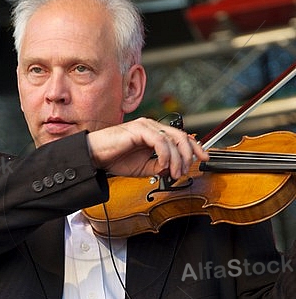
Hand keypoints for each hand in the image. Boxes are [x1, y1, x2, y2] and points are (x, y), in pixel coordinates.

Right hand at [87, 117, 208, 178]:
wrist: (94, 156)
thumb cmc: (114, 158)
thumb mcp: (143, 168)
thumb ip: (159, 166)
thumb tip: (172, 169)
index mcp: (154, 134)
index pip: (181, 137)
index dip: (195, 147)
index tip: (204, 158)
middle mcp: (152, 127)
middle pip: (181, 136)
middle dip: (189, 154)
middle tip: (185, 171)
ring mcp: (146, 126)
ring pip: (173, 139)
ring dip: (177, 159)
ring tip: (174, 172)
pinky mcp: (139, 129)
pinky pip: (160, 141)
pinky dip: (165, 154)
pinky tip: (163, 164)